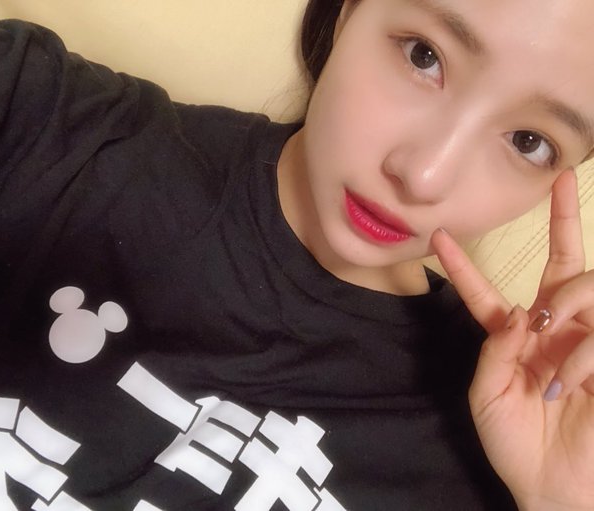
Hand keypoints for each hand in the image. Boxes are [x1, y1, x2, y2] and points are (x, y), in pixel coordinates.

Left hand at [432, 170, 593, 510]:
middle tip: (561, 187)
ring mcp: (586, 341)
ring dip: (564, 300)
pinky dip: (583, 354)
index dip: (463, 266)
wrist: (551, 486)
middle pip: (563, 264)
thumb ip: (494, 350)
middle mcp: (552, 331)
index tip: (438, 236)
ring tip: (546, 328)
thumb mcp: (487, 396)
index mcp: (514, 339)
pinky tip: (569, 382)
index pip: (485, 294)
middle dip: (563, 220)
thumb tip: (516, 312)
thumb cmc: (515, 444)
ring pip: (586, 285)